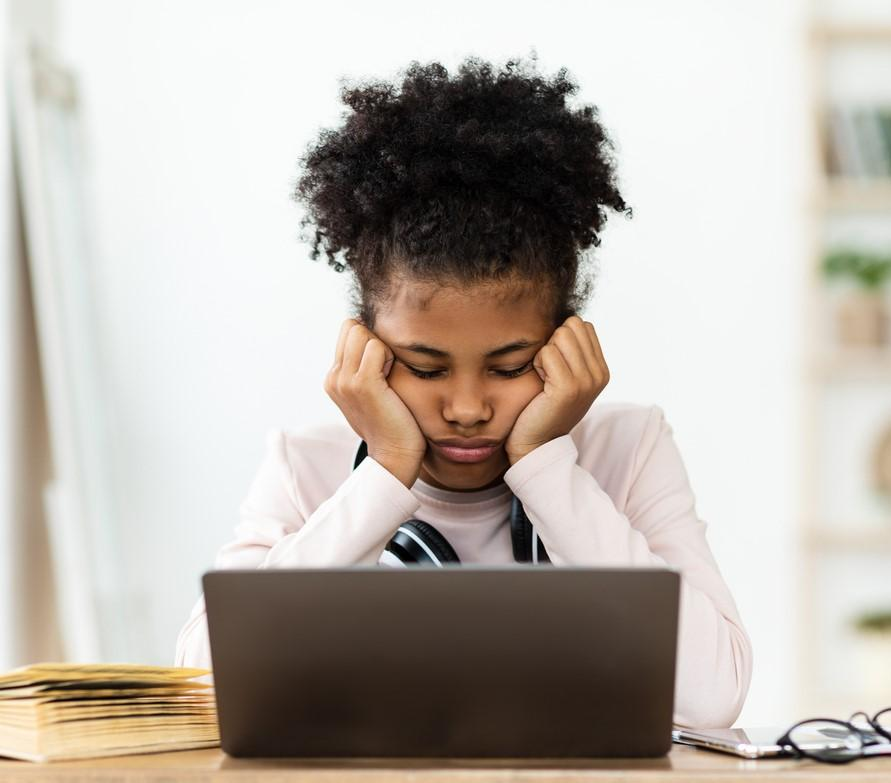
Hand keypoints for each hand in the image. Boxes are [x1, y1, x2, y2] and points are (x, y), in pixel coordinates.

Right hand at [324, 318, 426, 486]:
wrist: (394, 455)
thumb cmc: (391, 422)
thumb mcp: (369, 392)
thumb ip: (364, 368)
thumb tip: (374, 338)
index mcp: (334, 378)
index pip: (348, 330)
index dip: (369, 340)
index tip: (381, 366)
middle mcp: (334, 377)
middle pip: (353, 326)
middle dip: (374, 339)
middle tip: (386, 369)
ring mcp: (345, 380)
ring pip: (362, 332)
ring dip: (382, 347)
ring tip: (389, 374)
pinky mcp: (362, 384)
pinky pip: (377, 347)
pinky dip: (389, 356)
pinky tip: (393, 377)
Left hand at [504, 315, 608, 463]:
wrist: (536, 443)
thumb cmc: (543, 406)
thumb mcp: (567, 377)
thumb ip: (574, 352)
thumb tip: (568, 318)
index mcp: (601, 370)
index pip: (582, 326)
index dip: (562, 339)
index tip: (557, 367)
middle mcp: (599, 374)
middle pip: (572, 325)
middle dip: (553, 343)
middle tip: (548, 371)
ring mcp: (586, 381)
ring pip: (559, 336)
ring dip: (544, 354)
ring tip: (544, 378)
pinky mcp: (568, 387)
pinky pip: (547, 352)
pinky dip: (537, 364)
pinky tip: (540, 383)